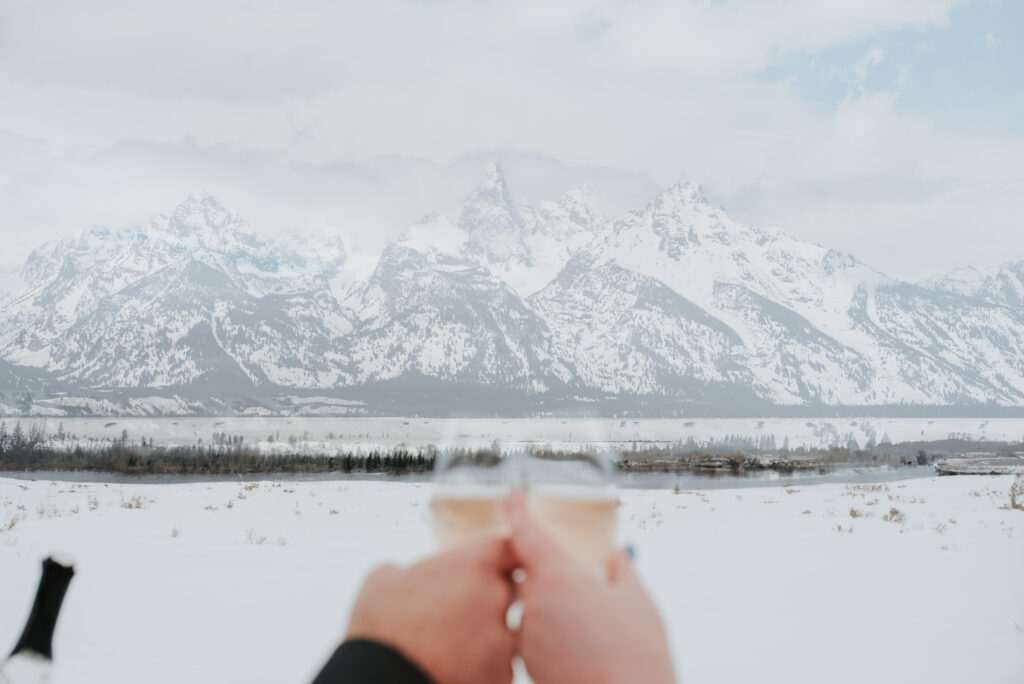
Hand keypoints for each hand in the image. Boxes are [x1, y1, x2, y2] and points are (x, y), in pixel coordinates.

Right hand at [345, 540, 516, 683]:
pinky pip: (497, 666)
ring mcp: (503, 638)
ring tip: (448, 646)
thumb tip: (398, 575)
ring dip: (484, 636)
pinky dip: (480, 668)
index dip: (497, 559)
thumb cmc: (384, 626)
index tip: (485, 567)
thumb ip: (405, 569)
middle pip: (507, 590)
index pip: (507, 549)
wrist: (386, 677)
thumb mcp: (383, 579)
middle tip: (455, 611)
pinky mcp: (501, 674)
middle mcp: (497, 597)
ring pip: (503, 632)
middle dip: (487, 599)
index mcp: (476, 564)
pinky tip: (452, 667)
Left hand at [507, 491, 675, 683]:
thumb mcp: (637, 600)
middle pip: (529, 573)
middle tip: (582, 583)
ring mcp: (529, 639)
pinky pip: (535, 638)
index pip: (527, 534)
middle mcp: (534, 605)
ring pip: (533, 608)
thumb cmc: (636, 655)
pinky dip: (553, 635)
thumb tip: (615, 556)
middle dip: (550, 572)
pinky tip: (583, 646)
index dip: (517, 510)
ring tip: (592, 624)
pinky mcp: (531, 666)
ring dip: (553, 607)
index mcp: (557, 578)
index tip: (511, 495)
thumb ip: (621, 569)